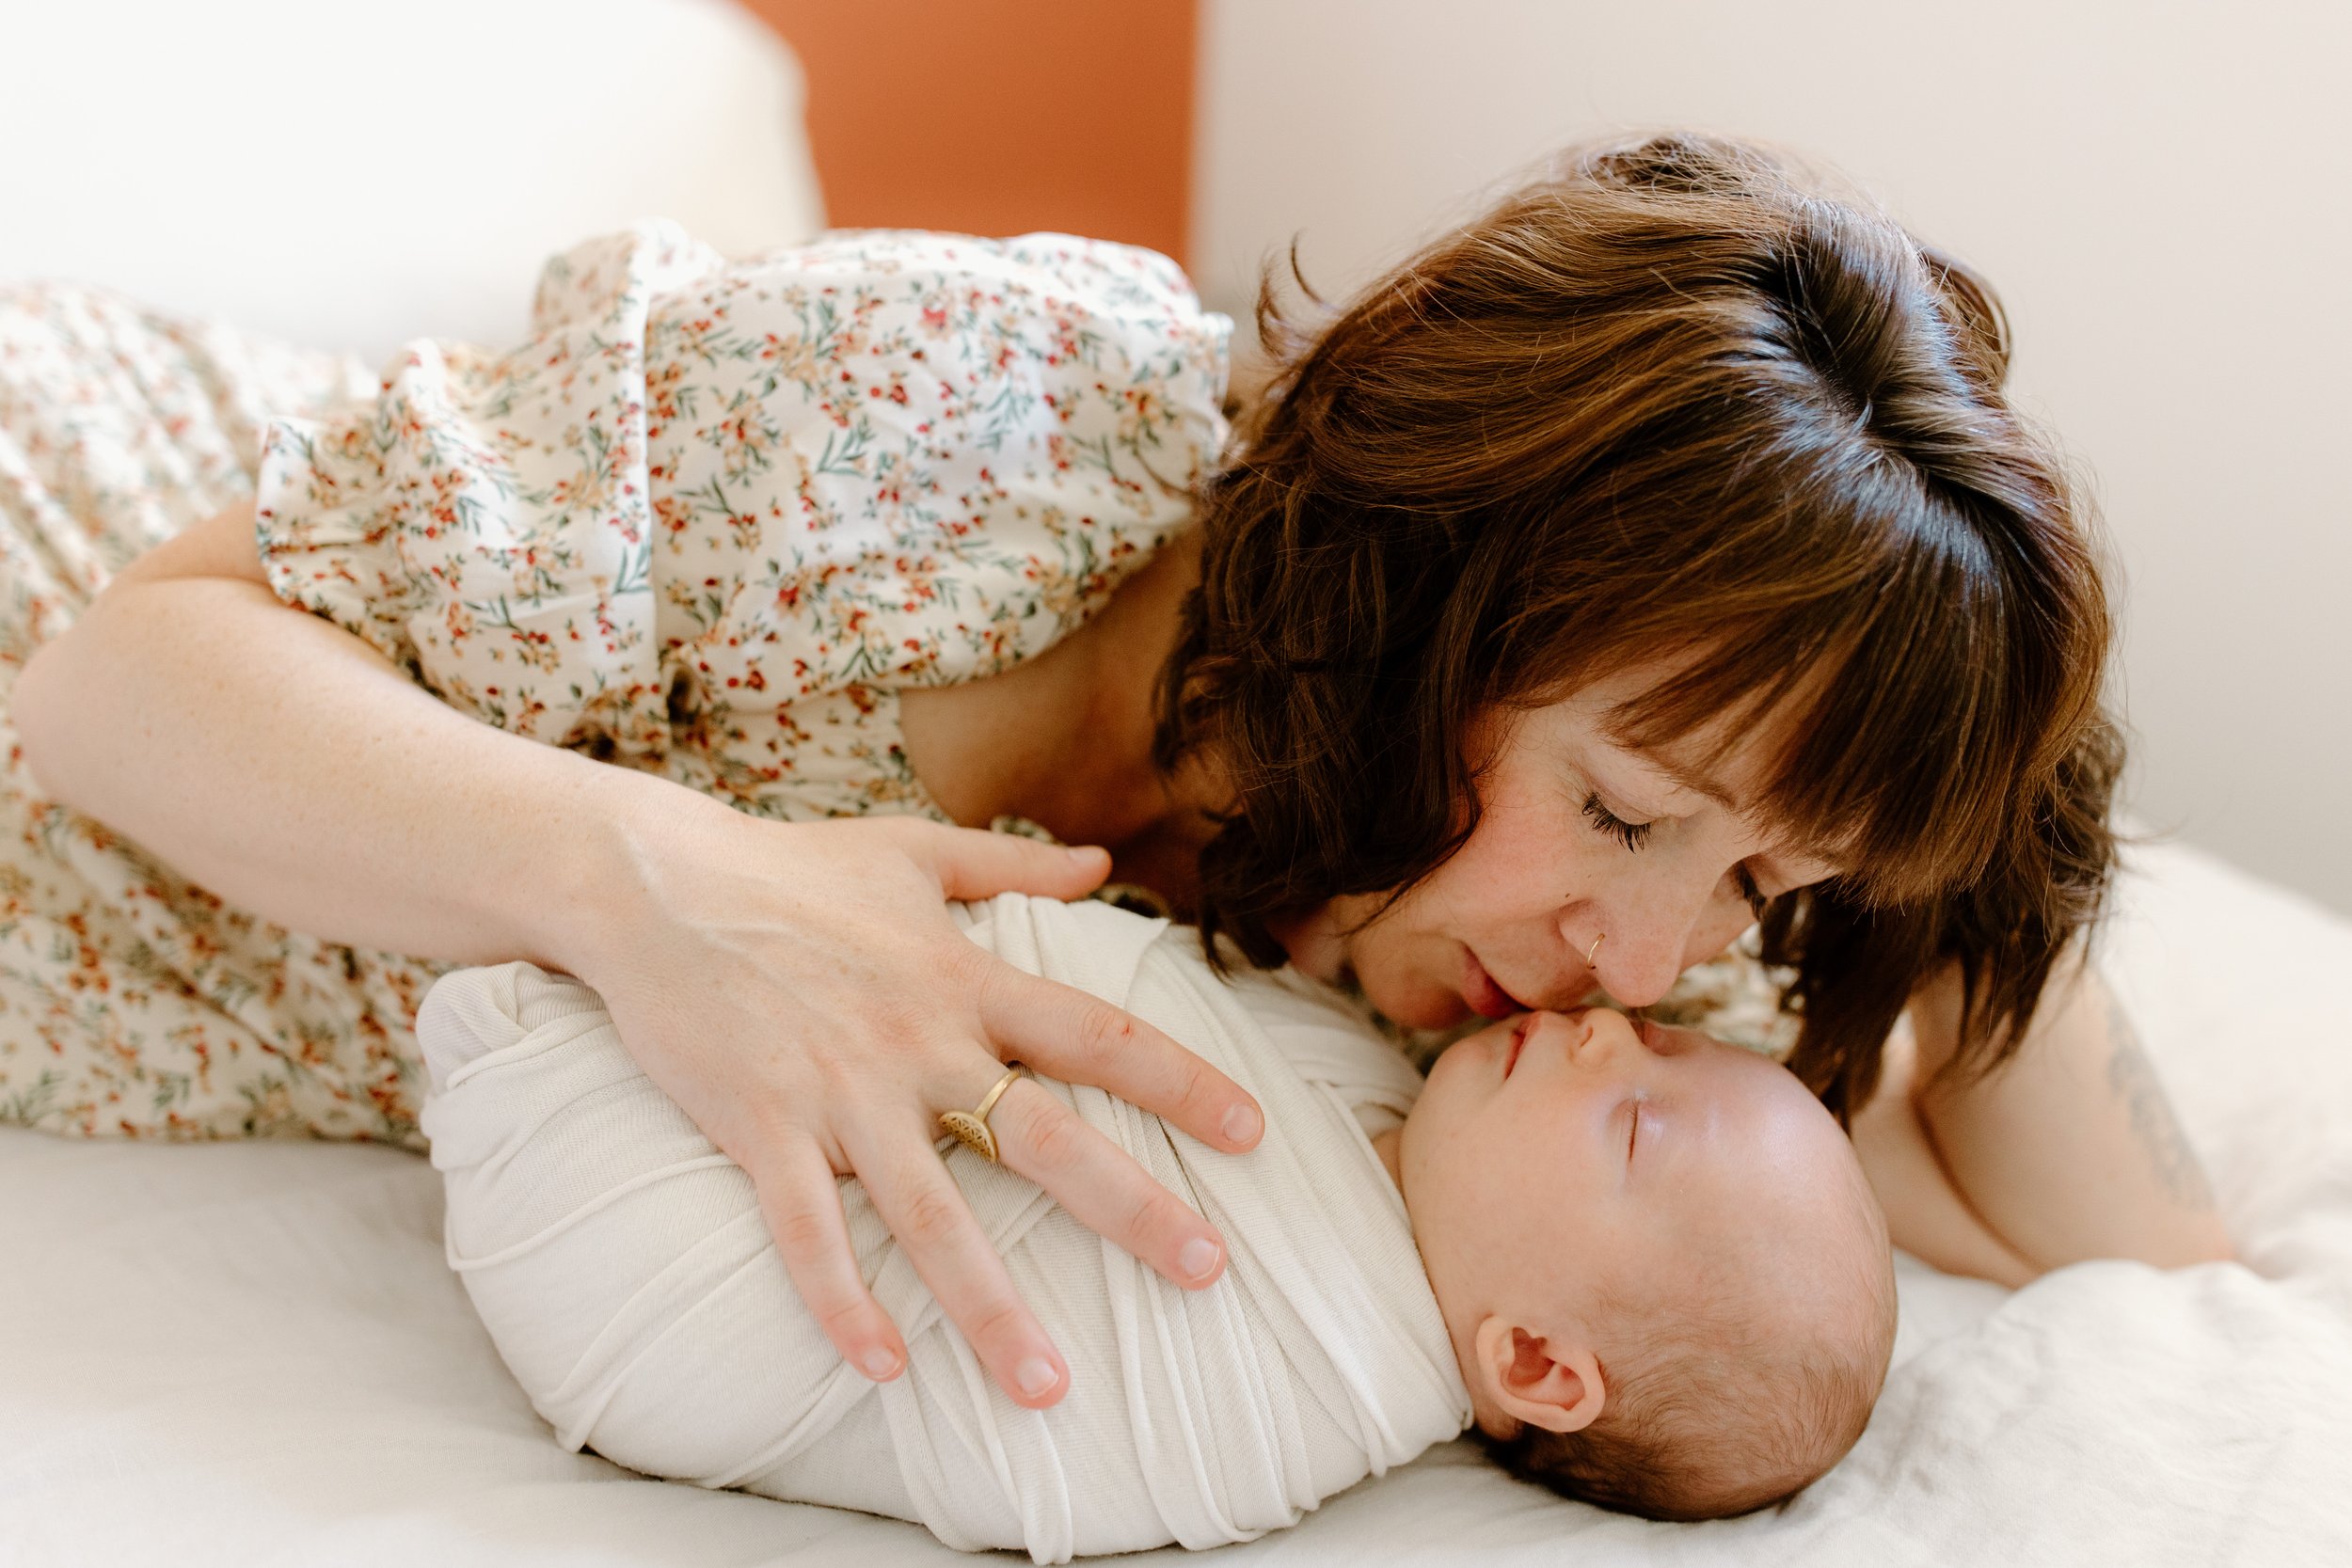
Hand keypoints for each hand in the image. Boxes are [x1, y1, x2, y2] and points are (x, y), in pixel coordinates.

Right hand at [562, 791, 1264, 1408]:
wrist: (651, 881)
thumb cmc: (786, 866)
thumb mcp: (912, 850)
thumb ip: (1012, 865)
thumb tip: (1099, 862)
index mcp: (962, 977)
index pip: (1097, 1034)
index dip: (1182, 1082)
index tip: (1254, 1131)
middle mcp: (916, 1041)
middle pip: (1044, 1135)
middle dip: (1132, 1206)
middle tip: (1207, 1268)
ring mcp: (838, 1091)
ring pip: (930, 1215)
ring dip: (991, 1306)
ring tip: (1048, 1386)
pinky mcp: (760, 1126)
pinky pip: (806, 1232)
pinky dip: (841, 1303)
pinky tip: (883, 1369)